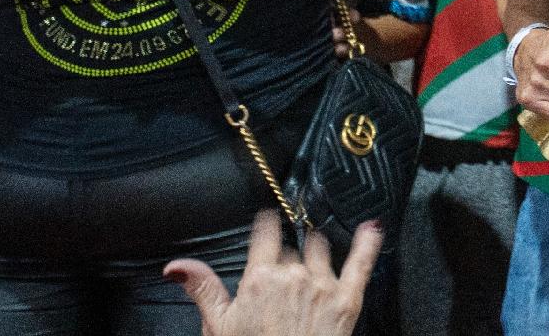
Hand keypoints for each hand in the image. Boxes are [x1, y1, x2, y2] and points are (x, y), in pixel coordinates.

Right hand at [165, 209, 378, 335]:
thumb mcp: (220, 327)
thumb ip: (204, 289)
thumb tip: (177, 266)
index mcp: (260, 278)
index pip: (266, 235)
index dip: (267, 229)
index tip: (268, 223)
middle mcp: (294, 275)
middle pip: (292, 250)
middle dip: (287, 260)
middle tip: (282, 285)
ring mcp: (323, 285)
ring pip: (320, 251)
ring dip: (315, 255)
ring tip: (310, 271)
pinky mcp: (348, 300)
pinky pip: (361, 264)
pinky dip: (367, 244)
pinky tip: (371, 229)